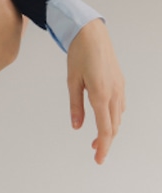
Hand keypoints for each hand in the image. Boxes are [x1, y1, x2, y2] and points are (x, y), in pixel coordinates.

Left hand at [67, 19, 125, 163]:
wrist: (92, 33)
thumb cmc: (79, 54)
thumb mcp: (72, 80)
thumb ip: (75, 105)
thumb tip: (77, 126)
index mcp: (101, 94)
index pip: (105, 128)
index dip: (102, 146)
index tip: (98, 159)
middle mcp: (114, 93)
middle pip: (113, 126)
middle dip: (105, 141)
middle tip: (94, 152)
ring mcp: (119, 88)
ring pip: (118, 117)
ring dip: (109, 130)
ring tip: (96, 138)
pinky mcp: (120, 83)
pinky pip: (119, 106)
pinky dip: (113, 117)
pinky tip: (105, 118)